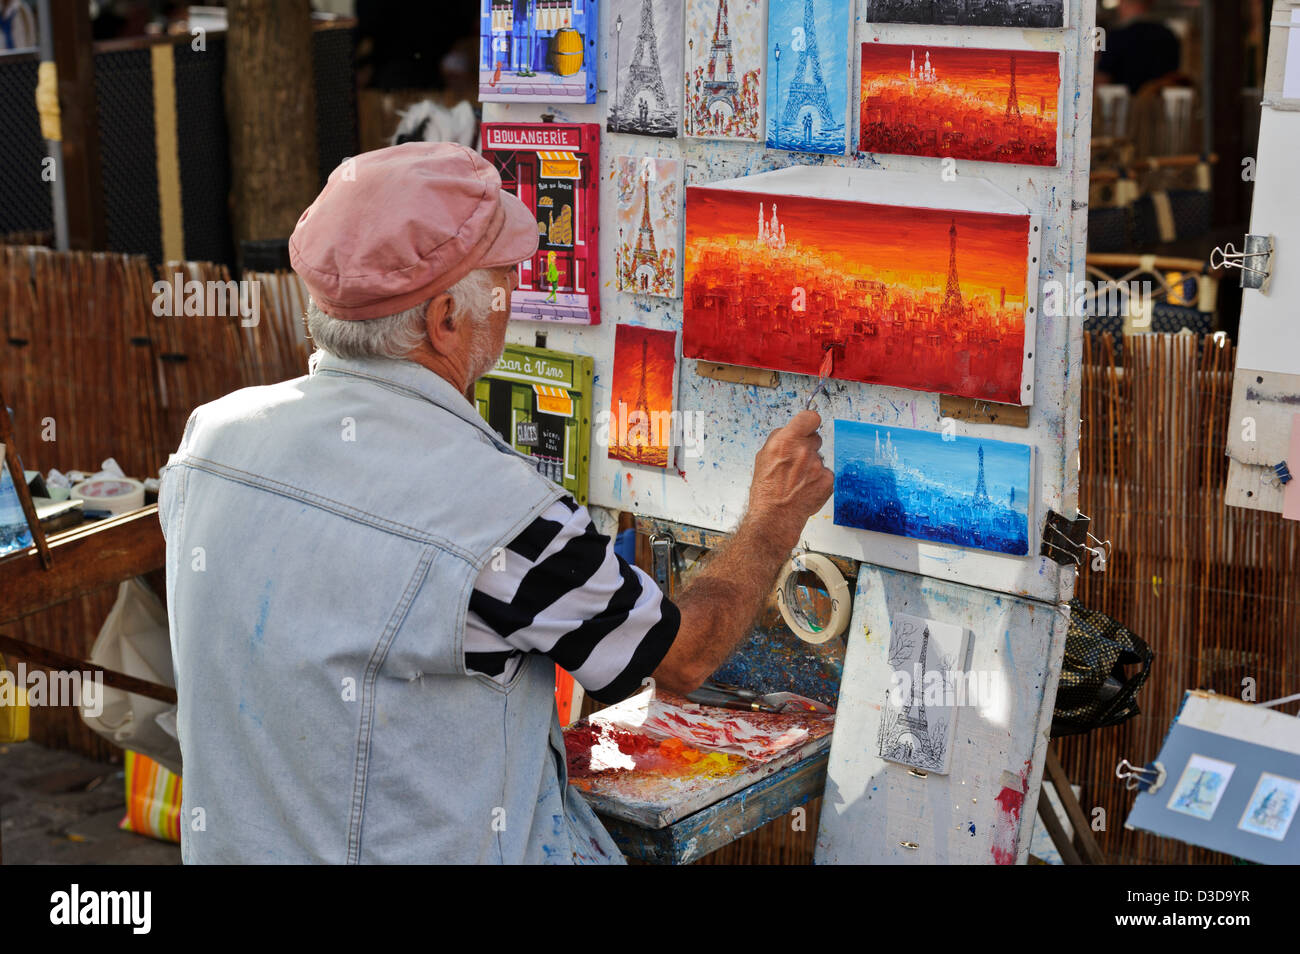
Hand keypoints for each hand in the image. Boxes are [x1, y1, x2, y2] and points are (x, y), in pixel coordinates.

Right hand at [746, 409, 834, 545]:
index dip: (809, 421)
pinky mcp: (828, 480)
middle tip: (797, 462)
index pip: (810, 417)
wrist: (775, 516)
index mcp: (786, 441)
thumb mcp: (762, 457)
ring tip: (798, 480)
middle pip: (816, 437)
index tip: (808, 425)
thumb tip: (790, 431)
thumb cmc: (766, 490)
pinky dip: (819, 479)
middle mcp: (803, 451)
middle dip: (808, 446)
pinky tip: (806, 488)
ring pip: (819, 457)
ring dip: (812, 465)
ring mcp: (818, 466)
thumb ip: (779, 440)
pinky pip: (826, 473)